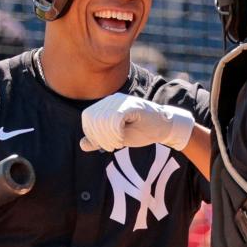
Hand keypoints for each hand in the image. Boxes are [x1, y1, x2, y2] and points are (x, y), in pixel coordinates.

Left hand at [80, 92, 194, 151]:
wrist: (163, 128)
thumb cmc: (141, 131)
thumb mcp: (116, 137)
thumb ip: (100, 140)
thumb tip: (82, 145)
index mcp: (107, 105)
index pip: (87, 117)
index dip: (91, 133)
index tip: (102, 145)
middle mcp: (113, 100)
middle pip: (94, 119)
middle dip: (100, 138)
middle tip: (111, 146)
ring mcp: (123, 101)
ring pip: (104, 120)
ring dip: (109, 137)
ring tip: (118, 144)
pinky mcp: (132, 106)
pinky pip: (116, 120)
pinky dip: (116, 133)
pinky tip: (123, 139)